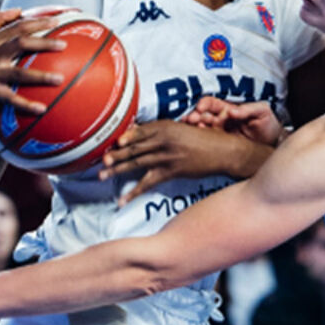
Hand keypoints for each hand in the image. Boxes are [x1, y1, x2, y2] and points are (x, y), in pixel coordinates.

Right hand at [0, 8, 66, 112]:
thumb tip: (19, 9)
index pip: (17, 26)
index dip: (38, 22)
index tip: (57, 21)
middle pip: (21, 44)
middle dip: (43, 43)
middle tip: (64, 45)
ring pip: (19, 74)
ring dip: (41, 77)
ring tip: (60, 79)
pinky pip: (10, 99)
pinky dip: (26, 105)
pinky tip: (42, 109)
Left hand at [98, 120, 269, 204]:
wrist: (223, 150)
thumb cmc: (205, 138)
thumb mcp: (183, 128)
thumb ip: (163, 131)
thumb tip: (144, 136)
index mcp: (166, 125)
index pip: (139, 131)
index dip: (124, 137)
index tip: (111, 142)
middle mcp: (164, 139)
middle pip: (134, 147)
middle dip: (115, 154)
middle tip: (100, 161)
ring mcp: (167, 155)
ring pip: (137, 162)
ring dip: (118, 170)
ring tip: (102, 176)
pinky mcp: (172, 171)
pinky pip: (148, 182)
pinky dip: (134, 191)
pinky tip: (122, 199)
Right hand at [182, 98, 283, 144]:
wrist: (274, 145)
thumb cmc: (268, 125)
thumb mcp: (262, 112)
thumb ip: (248, 109)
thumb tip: (232, 111)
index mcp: (230, 110)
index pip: (212, 104)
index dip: (205, 104)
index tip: (201, 108)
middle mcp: (222, 121)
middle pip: (203, 116)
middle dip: (196, 116)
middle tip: (192, 119)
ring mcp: (220, 134)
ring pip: (203, 129)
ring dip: (196, 127)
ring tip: (195, 128)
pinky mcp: (220, 146)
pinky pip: (208, 142)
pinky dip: (201, 140)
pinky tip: (198, 139)